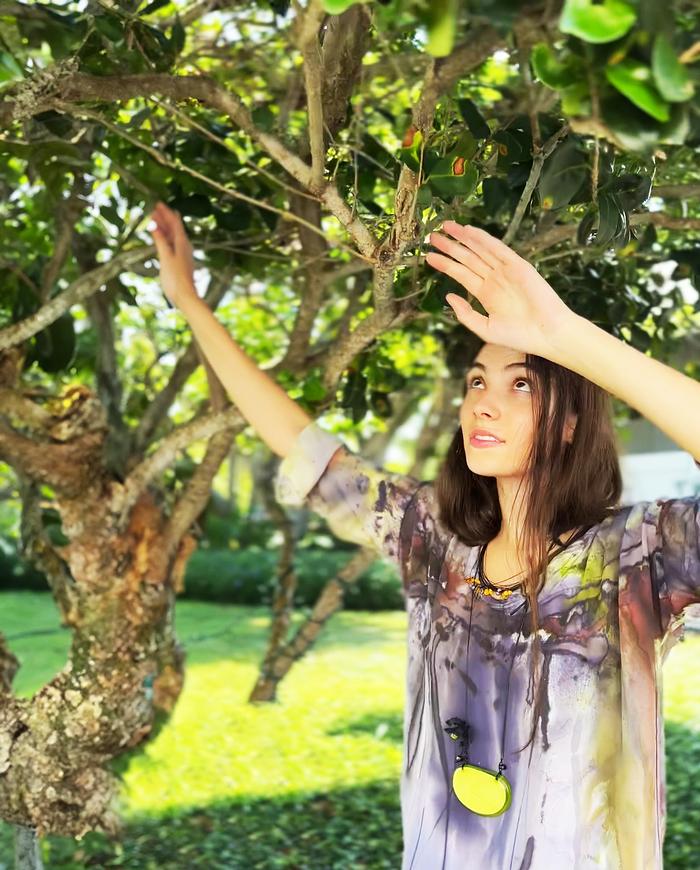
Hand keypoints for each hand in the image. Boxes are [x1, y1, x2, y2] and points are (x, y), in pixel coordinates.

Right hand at [148, 202, 198, 309]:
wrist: (185, 297)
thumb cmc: (175, 279)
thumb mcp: (165, 258)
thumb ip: (160, 241)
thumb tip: (154, 226)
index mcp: (182, 243)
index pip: (175, 222)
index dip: (166, 212)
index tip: (158, 204)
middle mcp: (184, 247)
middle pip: (174, 228)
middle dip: (164, 218)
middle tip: (154, 210)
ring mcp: (183, 254)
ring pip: (173, 236)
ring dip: (164, 228)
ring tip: (154, 221)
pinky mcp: (180, 261)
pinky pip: (172, 245)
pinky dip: (165, 238)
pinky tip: (161, 239)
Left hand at [425, 221, 575, 359]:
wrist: (546, 334)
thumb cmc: (519, 336)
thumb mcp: (485, 329)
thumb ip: (465, 314)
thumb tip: (448, 296)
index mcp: (485, 293)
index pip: (461, 274)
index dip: (445, 264)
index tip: (429, 256)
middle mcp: (494, 279)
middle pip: (467, 258)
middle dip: (450, 247)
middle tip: (432, 236)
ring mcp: (505, 271)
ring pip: (479, 250)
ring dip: (463, 238)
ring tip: (446, 227)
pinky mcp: (518, 266)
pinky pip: (497, 249)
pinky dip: (483, 239)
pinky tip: (468, 231)